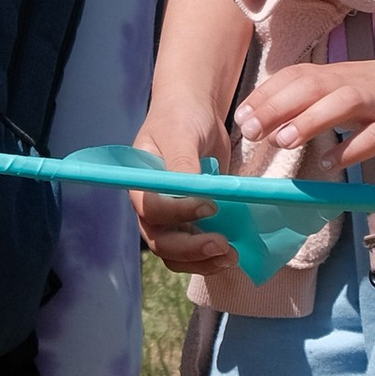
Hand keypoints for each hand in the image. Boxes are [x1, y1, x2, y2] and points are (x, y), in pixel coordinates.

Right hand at [130, 92, 240, 273]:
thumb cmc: (181, 118)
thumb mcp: (181, 134)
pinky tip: (233, 254)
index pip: (152, 210)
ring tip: (231, 257)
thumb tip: (193, 193)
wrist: (193, 114)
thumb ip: (183, 163)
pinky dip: (210, 257)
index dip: (179, 213)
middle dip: (192, 249)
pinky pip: (193, 250)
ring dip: (202, 261)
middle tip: (225, 246)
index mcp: (141, 184)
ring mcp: (169, 218)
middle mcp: (150, 207)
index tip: (211, 206)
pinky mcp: (189, 222)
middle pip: (161, 241)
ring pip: (176, 254)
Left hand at [235, 53, 374, 175]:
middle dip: (278, 106)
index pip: (297, 77)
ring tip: (285, 140)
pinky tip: (334, 163)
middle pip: (312, 86)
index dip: (267, 95)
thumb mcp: (355, 91)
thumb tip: (278, 126)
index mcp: (341, 76)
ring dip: (311, 119)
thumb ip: (321, 105)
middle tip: (252, 131)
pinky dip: (354, 147)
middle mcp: (357, 84)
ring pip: (343, 103)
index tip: (241, 117)